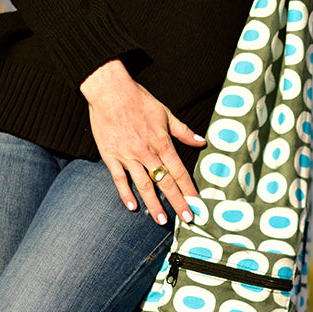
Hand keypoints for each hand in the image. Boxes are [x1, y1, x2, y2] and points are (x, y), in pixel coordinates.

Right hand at [80, 59, 205, 224]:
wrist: (110, 91)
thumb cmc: (138, 99)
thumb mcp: (166, 113)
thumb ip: (183, 131)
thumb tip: (202, 142)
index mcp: (162, 142)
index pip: (179, 171)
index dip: (189, 189)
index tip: (197, 204)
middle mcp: (147, 152)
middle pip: (165, 182)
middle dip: (177, 202)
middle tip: (187, 219)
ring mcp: (128, 156)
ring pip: (143, 185)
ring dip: (153, 204)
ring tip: (161, 220)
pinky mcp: (111, 156)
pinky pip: (119, 179)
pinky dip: (125, 194)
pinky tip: (132, 207)